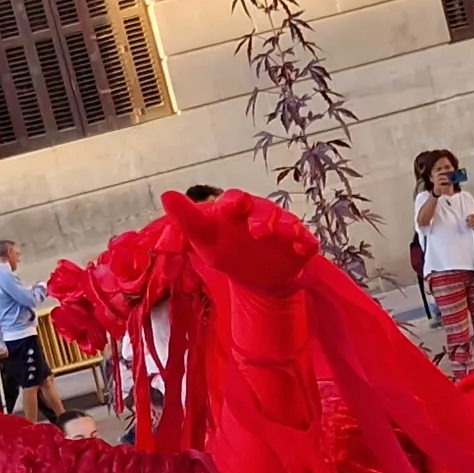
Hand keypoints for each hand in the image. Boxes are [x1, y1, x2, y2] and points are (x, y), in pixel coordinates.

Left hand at [190, 195, 321, 292]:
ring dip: (286, 227)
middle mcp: (261, 215)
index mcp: (237, 210)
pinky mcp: (299, 246)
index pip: (235, 200)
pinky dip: (307, 242)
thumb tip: (166, 195)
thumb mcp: (203, 238)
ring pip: (286, 223)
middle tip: (259, 231)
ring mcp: (282, 230)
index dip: (234, 202)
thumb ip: (187, 218)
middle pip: (264, 210)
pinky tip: (305, 247)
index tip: (231, 207)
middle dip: (263, 218)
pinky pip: (306, 241)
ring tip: (285, 235)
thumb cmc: (227, 250)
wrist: (256, 278)